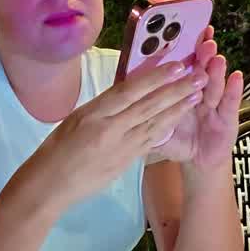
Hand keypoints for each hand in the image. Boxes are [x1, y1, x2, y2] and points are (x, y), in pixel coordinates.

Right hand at [33, 60, 206, 205]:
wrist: (50, 184)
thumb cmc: (57, 149)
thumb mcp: (76, 119)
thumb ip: (102, 108)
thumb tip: (126, 95)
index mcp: (93, 112)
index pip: (129, 90)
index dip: (155, 77)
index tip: (176, 66)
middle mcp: (109, 128)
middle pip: (148, 105)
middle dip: (176, 90)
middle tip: (199, 77)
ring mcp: (120, 147)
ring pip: (155, 123)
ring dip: (178, 108)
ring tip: (197, 95)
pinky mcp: (125, 162)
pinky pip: (150, 142)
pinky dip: (166, 128)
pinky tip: (180, 119)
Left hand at [152, 26, 243, 169]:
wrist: (198, 161)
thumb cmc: (177, 140)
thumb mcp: (157, 123)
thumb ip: (147, 108)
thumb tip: (123, 91)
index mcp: (180, 90)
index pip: (181, 67)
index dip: (183, 49)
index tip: (183, 28)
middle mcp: (199, 92)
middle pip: (199, 71)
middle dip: (201, 55)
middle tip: (202, 39)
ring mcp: (215, 104)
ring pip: (214, 84)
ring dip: (215, 69)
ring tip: (215, 56)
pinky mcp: (228, 118)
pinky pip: (230, 104)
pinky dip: (234, 90)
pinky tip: (236, 76)